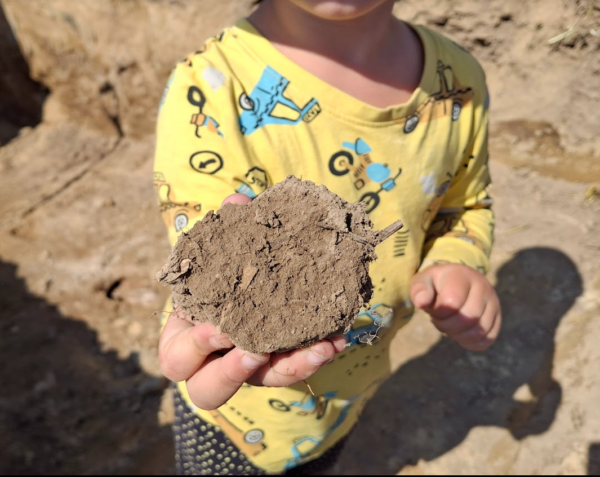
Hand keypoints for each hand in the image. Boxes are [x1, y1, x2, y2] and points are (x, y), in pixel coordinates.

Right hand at [158, 193, 345, 410]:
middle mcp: (214, 364)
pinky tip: (337, 337)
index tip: (220, 328)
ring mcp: (249, 370)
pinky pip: (297, 368)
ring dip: (291, 367)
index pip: (178, 357)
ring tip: (318, 348)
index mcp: (185, 341)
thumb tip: (237, 203)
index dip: (196, 346)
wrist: (241, 290)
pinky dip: (316, 354)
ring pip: (263, 384)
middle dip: (232, 373)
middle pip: (209, 390)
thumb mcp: (216, 258)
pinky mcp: (279, 366)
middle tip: (256, 352)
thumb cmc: (218, 277)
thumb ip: (224, 233)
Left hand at [409, 263, 501, 350]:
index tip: (433, 310)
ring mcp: (493, 302)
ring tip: (449, 326)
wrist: (454, 282)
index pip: (452, 302)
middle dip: (447, 326)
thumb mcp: (422, 282)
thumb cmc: (435, 284)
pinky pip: (488, 339)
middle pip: (468, 318)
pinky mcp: (497, 318)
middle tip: (439, 321)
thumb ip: (419, 290)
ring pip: (479, 331)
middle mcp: (483, 286)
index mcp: (462, 275)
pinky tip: (460, 334)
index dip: (439, 313)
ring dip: (458, 336)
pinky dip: (471, 342)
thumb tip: (422, 302)